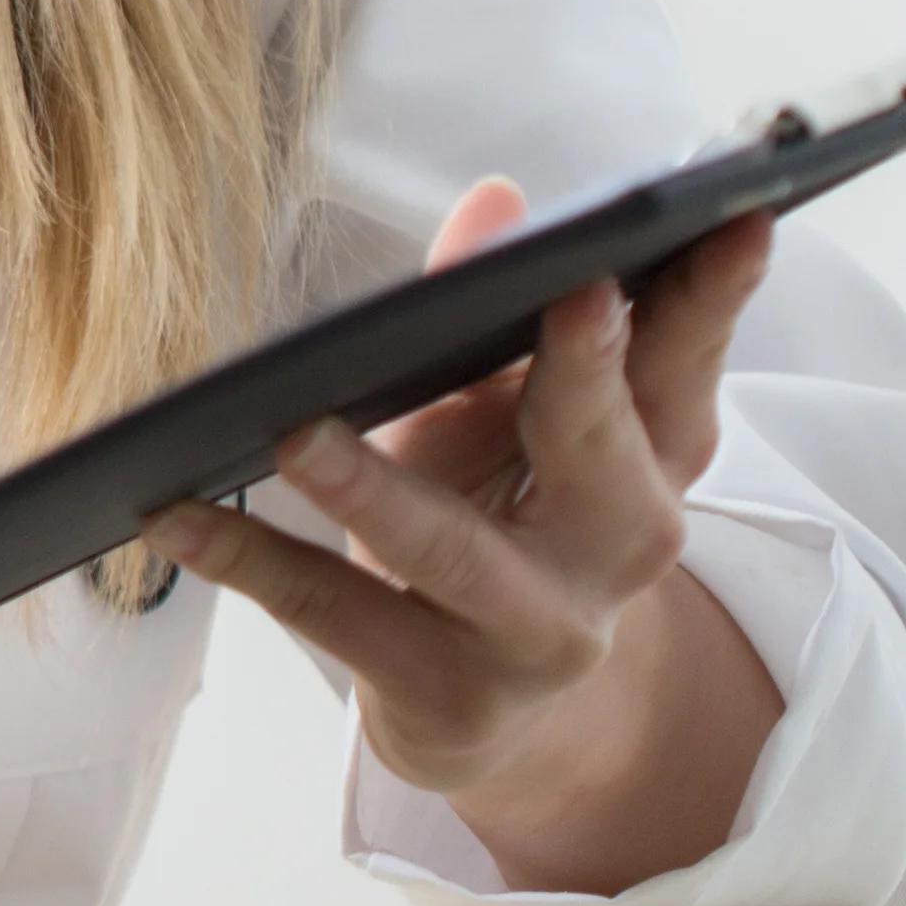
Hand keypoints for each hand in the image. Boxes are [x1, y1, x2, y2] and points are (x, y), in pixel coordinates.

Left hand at [142, 184, 786, 891]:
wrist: (496, 706)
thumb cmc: (495, 512)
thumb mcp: (500, 409)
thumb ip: (492, 306)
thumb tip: (497, 200)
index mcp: (650, 455)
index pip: (689, 359)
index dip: (716, 290)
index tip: (732, 216)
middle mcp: (617, 546)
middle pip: (607, 454)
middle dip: (587, 374)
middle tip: (569, 291)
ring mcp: (537, 630)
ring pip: (459, 554)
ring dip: (373, 490)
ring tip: (293, 432)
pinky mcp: (445, 695)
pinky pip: (334, 615)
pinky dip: (248, 561)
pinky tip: (173, 515)